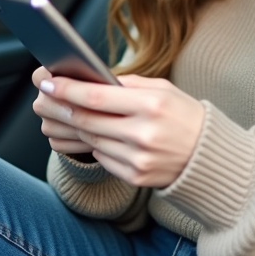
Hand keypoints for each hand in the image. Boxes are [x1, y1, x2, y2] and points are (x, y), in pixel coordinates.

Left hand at [33, 69, 205, 187]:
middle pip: (87, 120)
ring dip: (73, 127)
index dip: (67, 90)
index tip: (48, 82)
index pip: (96, 97)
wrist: (210, 158)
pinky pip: (103, 158)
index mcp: (151, 105)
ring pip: (91, 140)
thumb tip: (91, 79)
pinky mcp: (135, 177)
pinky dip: (95, 145)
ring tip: (62, 114)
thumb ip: (128, 84)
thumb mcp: (164, 90)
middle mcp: (143, 134)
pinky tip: (92, 135)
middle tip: (44, 98)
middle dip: (61, 108)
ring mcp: (138, 159)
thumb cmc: (185, 116)